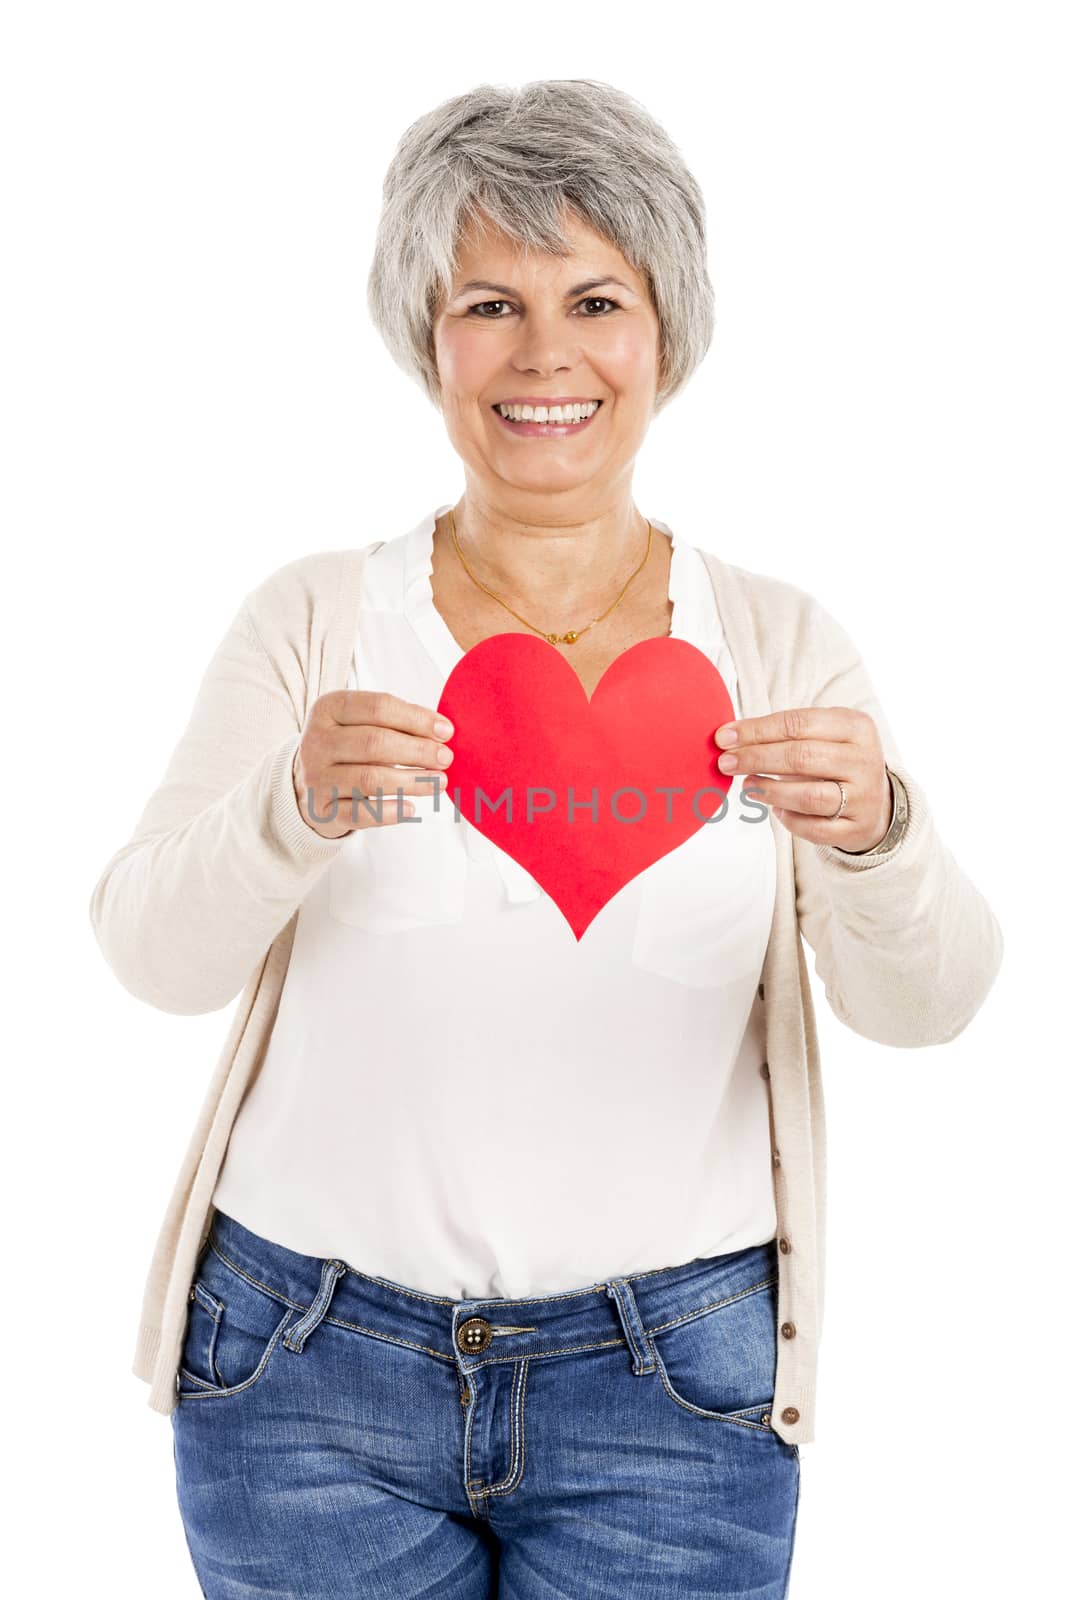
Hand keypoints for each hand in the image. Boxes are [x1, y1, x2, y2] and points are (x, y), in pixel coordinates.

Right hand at [293, 691, 454, 838]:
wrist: (307, 785)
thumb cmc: (348, 748)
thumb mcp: (361, 724)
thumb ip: (397, 723)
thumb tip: (442, 733)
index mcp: (329, 709)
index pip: (378, 707)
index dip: (417, 718)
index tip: (446, 732)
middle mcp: (317, 741)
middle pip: (374, 742)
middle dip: (417, 751)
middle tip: (445, 759)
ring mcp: (316, 777)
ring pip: (369, 779)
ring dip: (411, 782)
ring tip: (439, 783)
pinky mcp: (321, 810)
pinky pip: (360, 814)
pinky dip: (389, 812)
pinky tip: (411, 808)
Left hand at [714, 706, 892, 851]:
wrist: (876, 802)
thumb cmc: (835, 761)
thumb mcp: (823, 735)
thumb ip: (784, 733)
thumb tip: (730, 736)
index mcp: (856, 727)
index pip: (798, 723)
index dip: (757, 730)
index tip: (724, 737)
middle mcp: (864, 760)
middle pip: (801, 756)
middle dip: (756, 758)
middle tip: (726, 763)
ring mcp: (863, 796)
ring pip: (808, 795)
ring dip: (769, 790)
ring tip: (747, 786)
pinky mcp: (857, 828)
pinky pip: (813, 828)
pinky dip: (788, 819)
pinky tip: (774, 809)